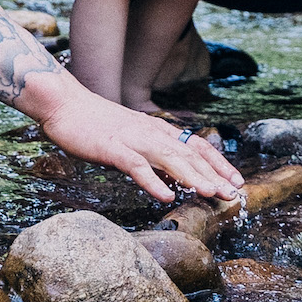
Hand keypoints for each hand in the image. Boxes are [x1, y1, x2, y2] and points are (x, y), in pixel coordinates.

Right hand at [21, 72, 245, 201]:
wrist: (65, 105)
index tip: (237, 180)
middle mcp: (151, 133)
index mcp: (157, 130)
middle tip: (233, 194)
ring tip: (210, 193)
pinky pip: (136, 166)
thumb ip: (152, 156)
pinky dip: (152, 181)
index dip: (218, 163)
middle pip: (188, 155)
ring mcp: (133, 139)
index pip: (196, 146)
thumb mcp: (132, 139)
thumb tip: (173, 178)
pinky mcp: (113, 148)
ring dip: (192, 177)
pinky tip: (165, 195)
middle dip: (213, 175)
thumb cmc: (96, 125)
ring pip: (169, 159)